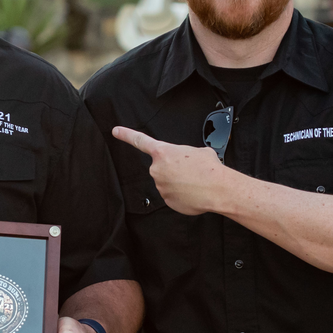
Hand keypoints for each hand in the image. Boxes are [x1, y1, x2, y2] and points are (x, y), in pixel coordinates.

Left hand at [112, 126, 234, 215]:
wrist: (217, 188)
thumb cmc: (209, 168)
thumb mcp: (197, 151)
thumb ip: (183, 155)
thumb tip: (185, 163)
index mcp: (163, 152)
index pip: (140, 141)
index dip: (126, 135)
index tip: (116, 131)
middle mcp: (157, 169)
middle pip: (161, 168)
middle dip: (173, 169)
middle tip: (190, 171)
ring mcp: (161, 186)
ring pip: (167, 183)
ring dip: (178, 182)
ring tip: (194, 182)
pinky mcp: (167, 201)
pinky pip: (172, 196)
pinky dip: (182, 195)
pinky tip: (193, 193)